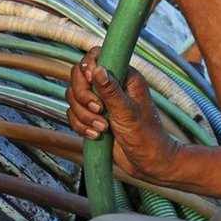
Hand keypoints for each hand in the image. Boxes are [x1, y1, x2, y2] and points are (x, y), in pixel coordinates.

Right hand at [65, 47, 179, 182]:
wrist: (147, 164)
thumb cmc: (146, 136)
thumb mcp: (128, 112)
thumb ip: (111, 90)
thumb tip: (97, 69)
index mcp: (124, 77)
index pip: (97, 56)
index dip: (87, 68)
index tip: (90, 83)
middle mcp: (110, 85)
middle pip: (78, 76)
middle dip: (83, 96)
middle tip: (98, 109)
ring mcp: (100, 101)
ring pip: (73, 97)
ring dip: (83, 115)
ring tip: (103, 127)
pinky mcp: (92, 116)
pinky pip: (73, 114)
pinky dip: (80, 125)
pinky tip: (96, 135)